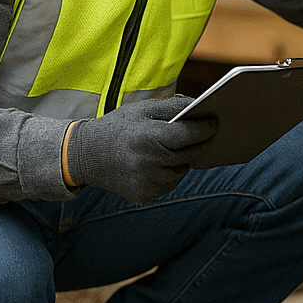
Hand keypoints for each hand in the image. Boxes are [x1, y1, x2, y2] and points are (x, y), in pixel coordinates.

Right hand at [67, 96, 217, 203]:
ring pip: (181, 170)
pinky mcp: (146, 195)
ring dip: (181, 159)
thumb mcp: (141, 109)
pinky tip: (156, 162)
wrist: (86, 156)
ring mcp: (148, 182)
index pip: (188, 135)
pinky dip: (169, 172)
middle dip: (196, 143)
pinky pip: (169, 182)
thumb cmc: (118, 127)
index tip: (215, 122)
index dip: (205, 128)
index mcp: (148, 138)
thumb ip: (171, 107)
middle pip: (189, 154)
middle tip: (202, 133)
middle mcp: (149, 163)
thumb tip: (200, 106)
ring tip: (168, 148)